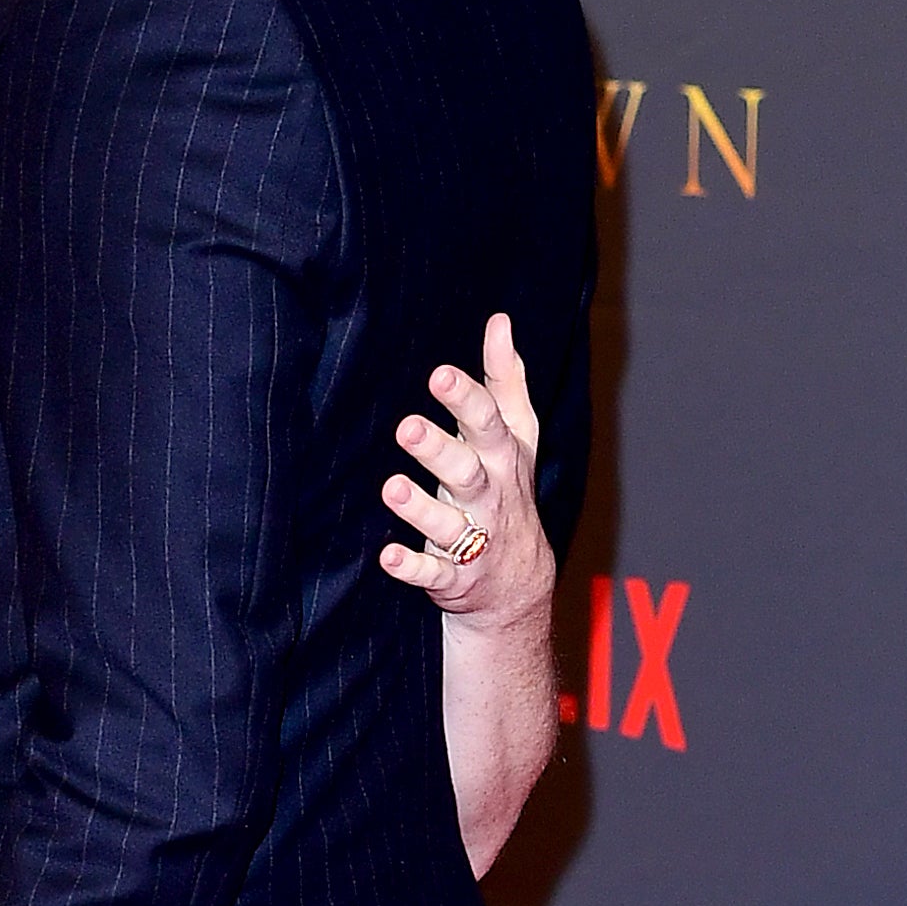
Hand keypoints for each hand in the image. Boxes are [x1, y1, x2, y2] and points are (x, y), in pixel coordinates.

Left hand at [379, 315, 550, 632]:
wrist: (519, 583)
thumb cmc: (507, 488)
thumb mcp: (517, 435)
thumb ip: (506, 380)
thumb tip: (500, 322)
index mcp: (502, 457)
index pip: (488, 423)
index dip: (465, 399)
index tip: (439, 375)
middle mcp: (490, 496)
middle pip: (467, 471)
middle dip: (439, 450)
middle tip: (406, 428)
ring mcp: (474, 540)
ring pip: (448, 524)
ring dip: (420, 507)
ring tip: (391, 488)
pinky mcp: (454, 578)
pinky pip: (432, 573)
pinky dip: (411, 566)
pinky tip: (387, 555)